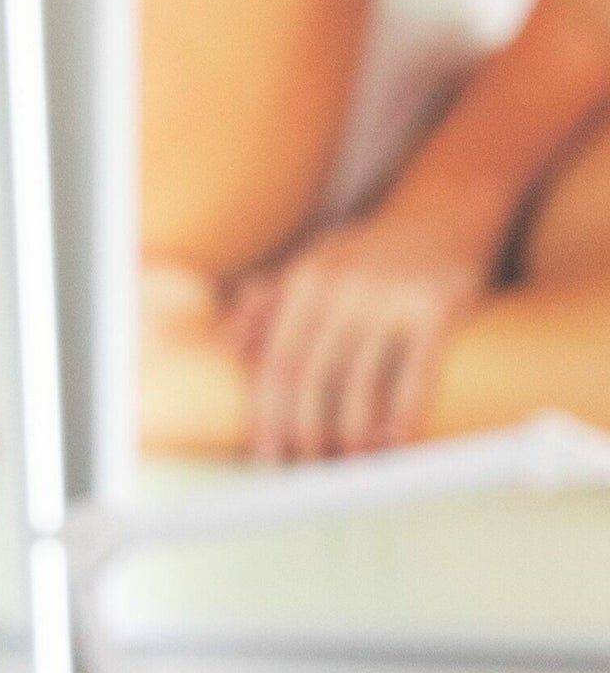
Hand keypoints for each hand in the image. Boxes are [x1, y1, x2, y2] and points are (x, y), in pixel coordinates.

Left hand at [227, 201, 492, 461]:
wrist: (449, 205)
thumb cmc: (372, 248)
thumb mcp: (313, 262)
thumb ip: (267, 303)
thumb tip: (224, 346)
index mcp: (306, 281)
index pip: (277, 361)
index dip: (269, 413)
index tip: (268, 453)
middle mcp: (343, 288)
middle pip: (312, 375)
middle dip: (305, 429)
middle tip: (307, 467)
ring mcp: (392, 296)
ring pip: (360, 378)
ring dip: (352, 429)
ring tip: (350, 461)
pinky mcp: (439, 304)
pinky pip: (416, 369)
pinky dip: (403, 410)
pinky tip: (394, 439)